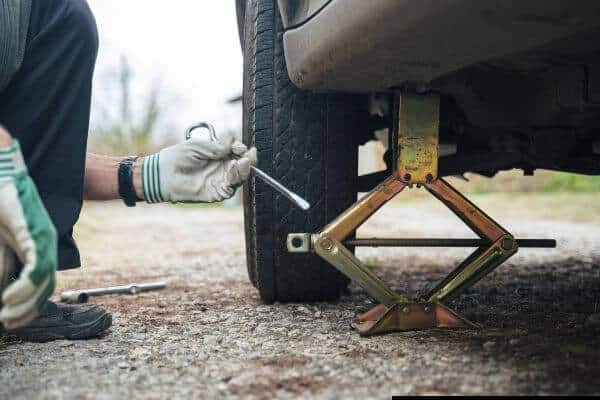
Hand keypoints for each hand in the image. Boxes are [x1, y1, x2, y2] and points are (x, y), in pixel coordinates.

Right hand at [0, 138, 56, 328]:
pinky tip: (7, 300)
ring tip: (7, 317)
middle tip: (9, 324)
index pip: (40, 281)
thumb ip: (3, 264)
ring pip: (44, 282)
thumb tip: (2, 290)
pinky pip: (36, 268)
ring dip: (25, 304)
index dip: (28, 304)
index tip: (10, 319)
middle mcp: (44, 242)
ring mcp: (41, 237)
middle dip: (28, 309)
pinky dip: (24, 288)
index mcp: (36, 244)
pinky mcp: (33, 232)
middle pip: (46, 286)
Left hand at [140, 132, 256, 202]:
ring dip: (245, 169)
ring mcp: (220, 182)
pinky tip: (234, 169)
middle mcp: (222, 169)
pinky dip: (235, 179)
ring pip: (240, 177)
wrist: (163, 173)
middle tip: (250, 154)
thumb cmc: (178, 157)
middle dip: (249, 160)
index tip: (242, 147)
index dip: (243, 150)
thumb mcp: (199, 146)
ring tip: (244, 161)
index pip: (238, 154)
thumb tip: (237, 145)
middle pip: (243, 166)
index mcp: (219, 157)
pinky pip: (231, 188)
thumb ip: (218, 146)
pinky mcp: (216, 193)